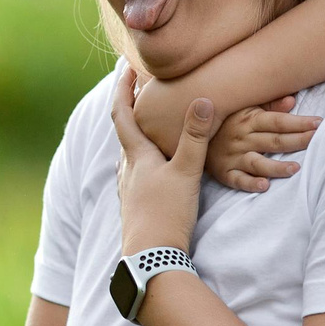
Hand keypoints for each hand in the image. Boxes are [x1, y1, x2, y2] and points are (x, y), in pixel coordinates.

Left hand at [110, 72, 216, 255]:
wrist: (151, 258)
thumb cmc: (166, 214)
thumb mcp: (186, 172)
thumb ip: (195, 136)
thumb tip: (203, 99)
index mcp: (135, 156)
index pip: (122, 113)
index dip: (122, 88)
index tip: (127, 67)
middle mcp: (127, 169)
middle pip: (125, 130)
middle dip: (131, 107)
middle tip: (140, 88)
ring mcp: (129, 188)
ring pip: (130, 152)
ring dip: (138, 133)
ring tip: (149, 122)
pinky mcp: (136, 204)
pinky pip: (136, 171)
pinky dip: (144, 156)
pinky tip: (153, 164)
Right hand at [206, 96, 319, 193]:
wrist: (191, 135)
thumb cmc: (225, 120)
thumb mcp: (244, 107)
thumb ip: (269, 105)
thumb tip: (291, 100)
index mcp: (248, 120)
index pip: (277, 121)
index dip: (298, 122)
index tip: (319, 123)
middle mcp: (241, 138)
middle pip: (273, 141)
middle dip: (297, 140)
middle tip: (318, 140)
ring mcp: (233, 157)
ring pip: (258, 163)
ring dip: (276, 167)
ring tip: (295, 168)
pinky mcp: (225, 173)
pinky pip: (238, 180)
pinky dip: (250, 184)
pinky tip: (264, 186)